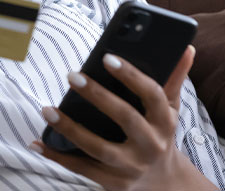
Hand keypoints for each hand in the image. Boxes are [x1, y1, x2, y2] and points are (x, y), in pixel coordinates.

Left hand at [31, 45, 215, 190]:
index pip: (152, 94)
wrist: (163, 184)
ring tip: (47, 109)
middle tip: (72, 75)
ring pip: (98, 148)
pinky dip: (58, 156)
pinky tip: (37, 142)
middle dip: (98, 96)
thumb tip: (186, 48)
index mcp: (165, 122)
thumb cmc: (160, 135)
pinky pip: (81, 169)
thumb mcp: (171, 110)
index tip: (107, 58)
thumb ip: (174, 79)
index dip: (131, 76)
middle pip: (125, 118)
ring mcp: (131, 167)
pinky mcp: (113, 183)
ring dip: (70, 128)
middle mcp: (150, 144)